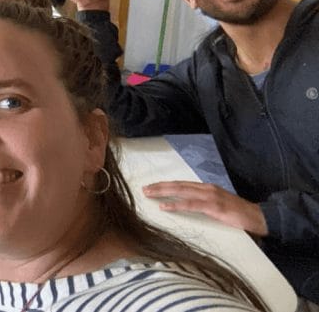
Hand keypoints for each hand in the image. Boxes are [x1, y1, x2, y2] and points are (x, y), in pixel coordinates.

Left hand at [143, 181, 267, 236]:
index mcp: (206, 188)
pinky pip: (191, 205)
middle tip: (144, 189)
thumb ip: (203, 201)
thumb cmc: (237, 213)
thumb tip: (187, 203)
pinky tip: (164, 206)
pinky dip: (176, 204)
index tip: (151, 186)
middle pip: (178, 185)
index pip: (181, 184)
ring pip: (181, 192)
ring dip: (163, 192)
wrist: (258, 217)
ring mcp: (210, 196)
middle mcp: (206, 188)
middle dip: (159, 186)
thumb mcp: (217, 204)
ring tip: (149, 194)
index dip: (165, 185)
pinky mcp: (214, 207)